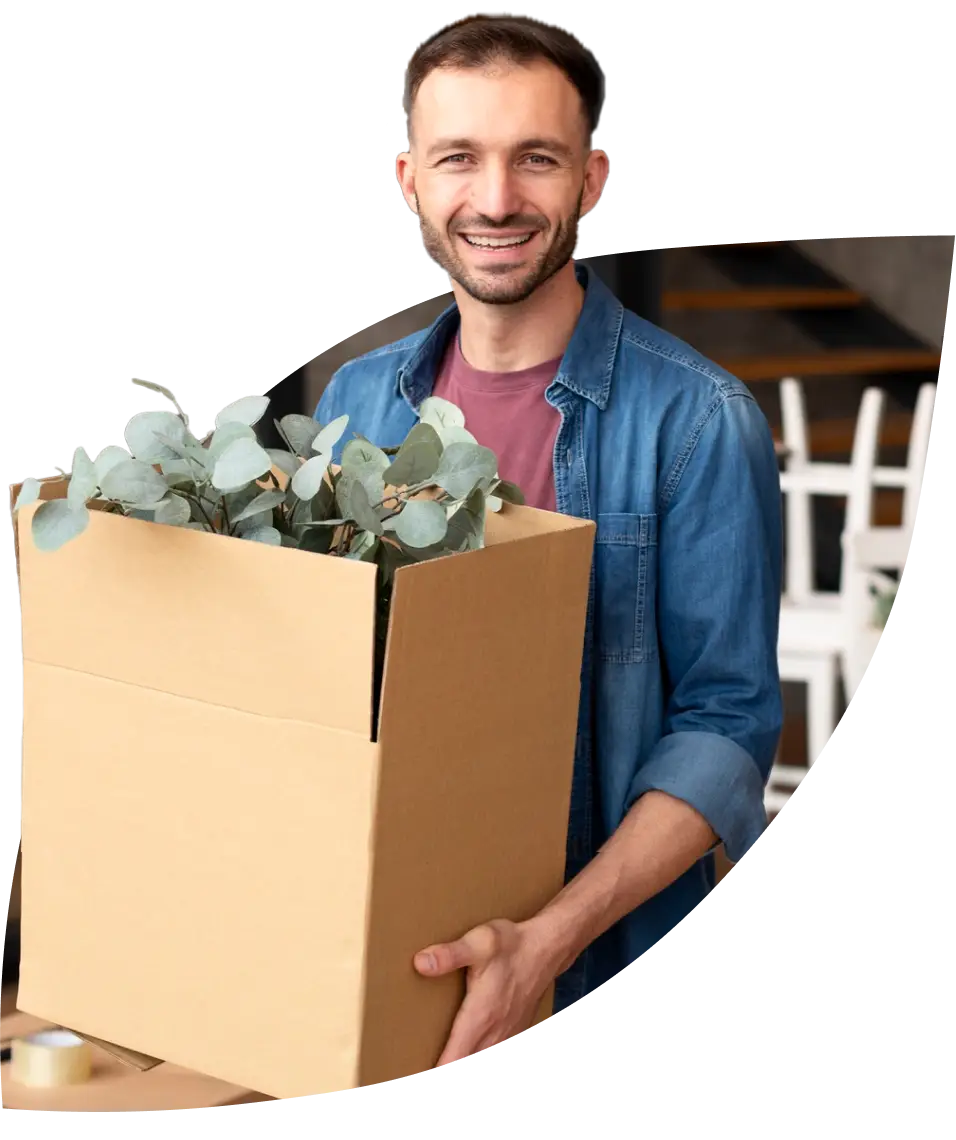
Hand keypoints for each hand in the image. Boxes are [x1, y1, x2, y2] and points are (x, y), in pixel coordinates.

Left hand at [414, 917, 556, 1066]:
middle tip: (424, 1067)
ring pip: (482, 1059)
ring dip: (464, 1059)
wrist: (547, 948)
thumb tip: (420, 963)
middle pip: (467, 1063)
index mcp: (480, 1016)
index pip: (454, 1059)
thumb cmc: (512, 946)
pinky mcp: (515, 1030)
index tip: (419, 1072)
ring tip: (446, 1058)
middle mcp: (494, 1031)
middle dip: (448, 1065)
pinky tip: (474, 1049)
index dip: (438, 1069)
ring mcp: (507, 1033)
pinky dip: (480, 1054)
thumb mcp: (479, 942)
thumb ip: (449, 954)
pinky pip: (496, 1051)